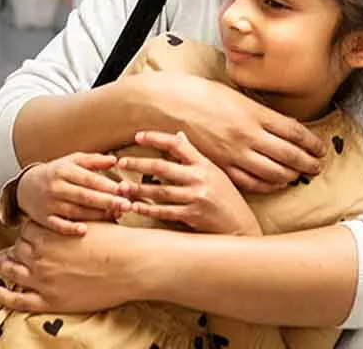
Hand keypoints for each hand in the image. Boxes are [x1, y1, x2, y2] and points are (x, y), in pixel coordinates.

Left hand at [0, 221, 141, 312]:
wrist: (131, 265)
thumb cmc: (116, 243)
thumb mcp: (91, 221)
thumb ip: (73, 220)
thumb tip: (72, 210)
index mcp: (48, 234)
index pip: (26, 230)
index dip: (30, 232)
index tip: (33, 235)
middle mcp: (40, 255)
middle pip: (17, 248)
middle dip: (19, 249)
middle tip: (22, 251)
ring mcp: (42, 278)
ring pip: (12, 271)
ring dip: (7, 268)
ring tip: (5, 267)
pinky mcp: (49, 300)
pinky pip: (17, 300)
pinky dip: (5, 296)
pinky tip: (0, 293)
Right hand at [16, 153, 131, 235]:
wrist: (26, 187)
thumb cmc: (56, 173)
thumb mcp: (72, 161)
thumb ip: (94, 161)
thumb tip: (115, 159)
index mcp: (64, 171)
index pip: (89, 178)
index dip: (107, 185)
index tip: (125, 189)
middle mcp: (56, 187)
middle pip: (84, 196)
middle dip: (107, 201)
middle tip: (127, 205)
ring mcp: (50, 204)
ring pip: (75, 211)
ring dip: (96, 215)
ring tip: (116, 215)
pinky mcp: (44, 218)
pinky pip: (57, 225)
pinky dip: (70, 228)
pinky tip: (84, 230)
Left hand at [117, 131, 261, 235]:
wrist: (242, 227)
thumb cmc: (227, 199)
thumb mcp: (215, 173)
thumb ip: (195, 156)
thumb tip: (178, 135)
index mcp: (205, 164)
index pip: (177, 144)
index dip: (156, 138)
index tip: (137, 136)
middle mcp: (200, 178)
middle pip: (162, 166)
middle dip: (138, 163)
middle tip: (120, 161)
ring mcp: (197, 197)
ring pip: (159, 191)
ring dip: (138, 189)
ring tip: (121, 187)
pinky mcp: (193, 216)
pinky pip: (164, 211)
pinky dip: (147, 209)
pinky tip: (134, 207)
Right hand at [136, 72, 325, 191]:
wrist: (168, 105)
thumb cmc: (199, 94)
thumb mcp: (236, 95)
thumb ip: (259, 112)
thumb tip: (281, 125)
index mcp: (255, 113)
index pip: (295, 132)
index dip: (313, 144)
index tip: (320, 149)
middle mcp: (249, 135)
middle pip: (291, 155)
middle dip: (308, 163)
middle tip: (317, 166)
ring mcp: (235, 153)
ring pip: (274, 173)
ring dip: (291, 176)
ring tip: (298, 176)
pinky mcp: (221, 166)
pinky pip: (251, 183)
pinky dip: (267, 186)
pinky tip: (274, 184)